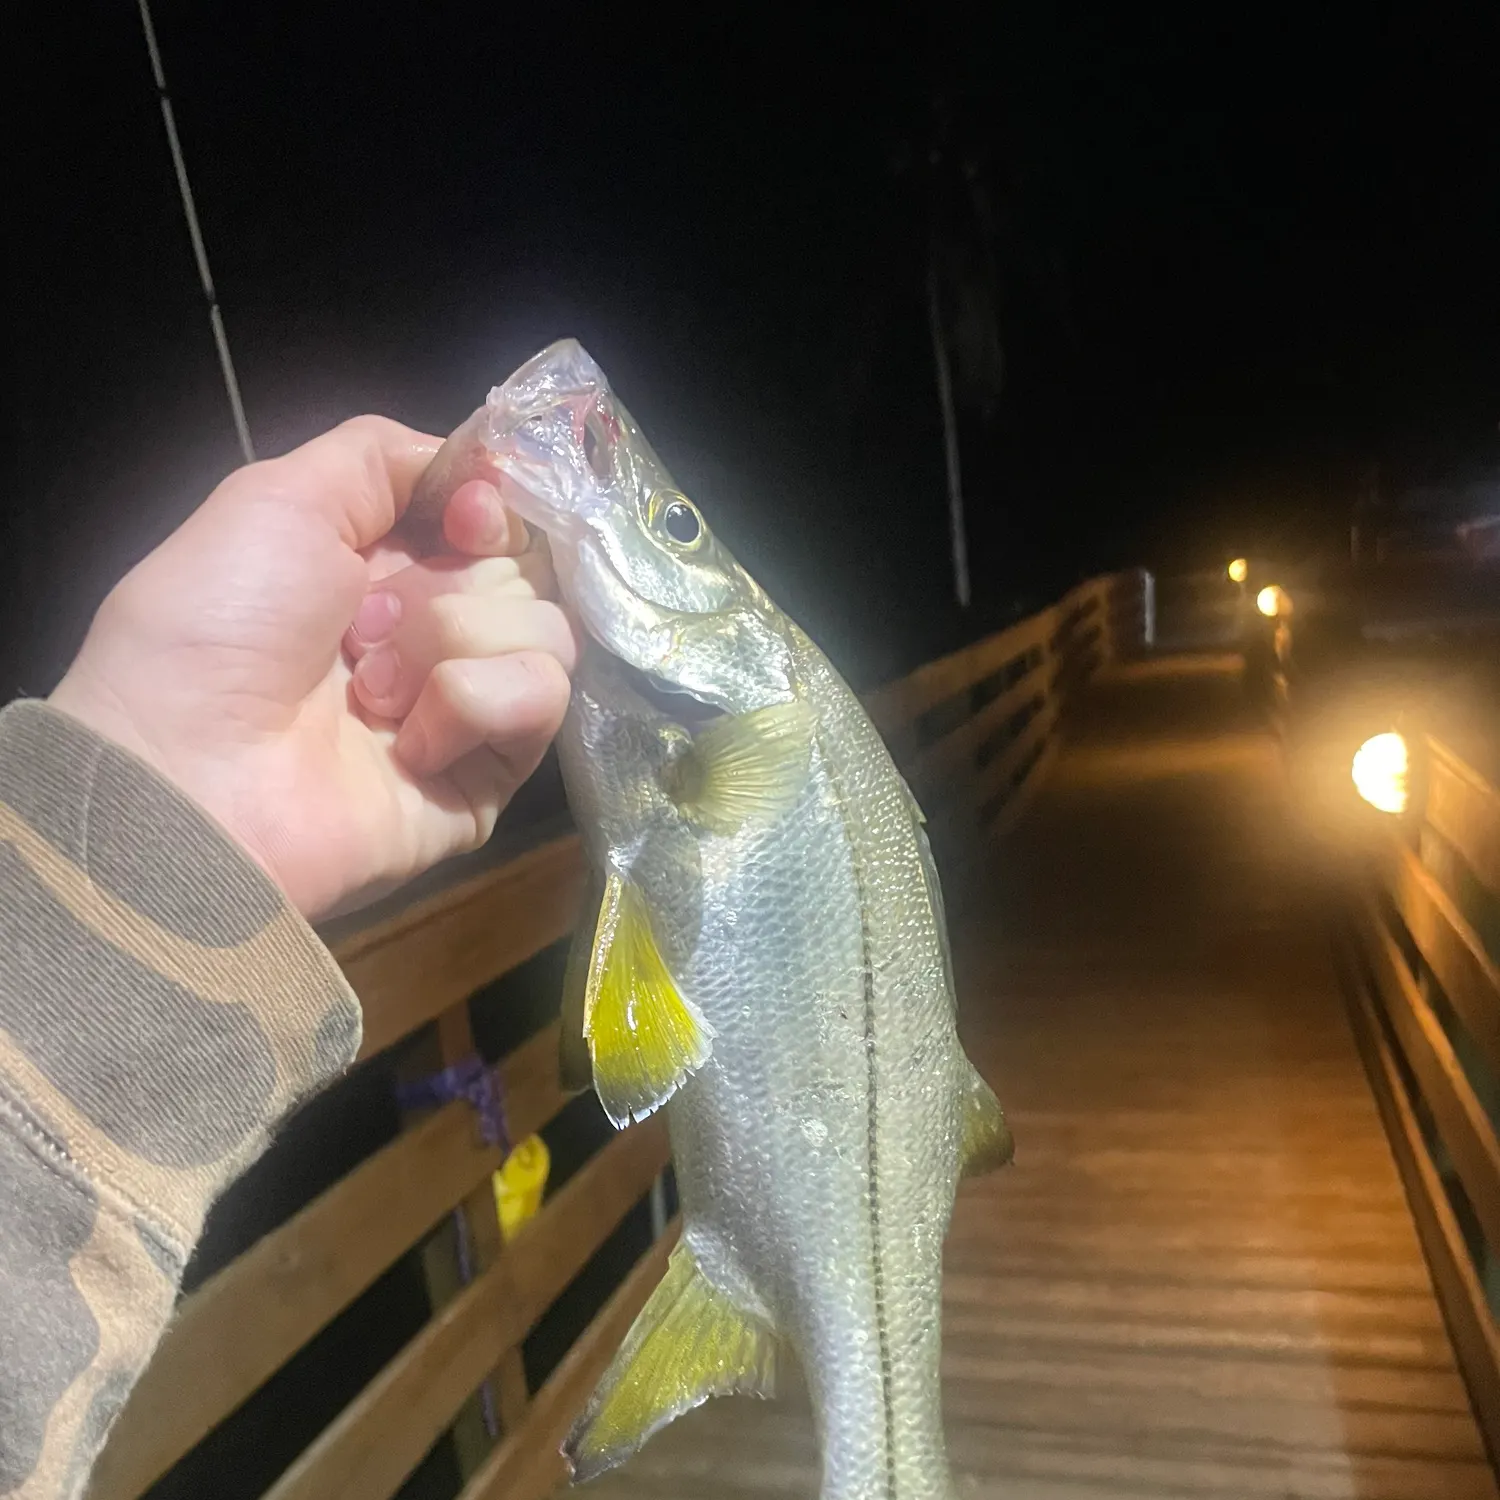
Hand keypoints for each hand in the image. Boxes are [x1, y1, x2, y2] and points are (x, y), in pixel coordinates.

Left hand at [49, 416, 579, 920]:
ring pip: (545, 630)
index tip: (466, 514)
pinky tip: (407, 740)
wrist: (195, 774)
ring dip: (452, 641)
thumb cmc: (219, 627)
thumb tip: (483, 465)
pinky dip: (472, 704)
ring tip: (371, 691)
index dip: (492, 505)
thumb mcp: (278, 496)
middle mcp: (430, 632)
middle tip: (366, 623)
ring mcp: (466, 706)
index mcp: (381, 565)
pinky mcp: (490, 773)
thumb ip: (384, 457)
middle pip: (524, 570)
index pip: (492, 518)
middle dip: (450, 583)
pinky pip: (538, 698)